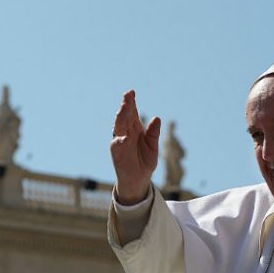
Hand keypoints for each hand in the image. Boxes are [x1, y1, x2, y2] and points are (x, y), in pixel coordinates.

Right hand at [110, 90, 160, 204]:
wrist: (138, 180)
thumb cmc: (144, 161)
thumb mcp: (152, 147)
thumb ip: (153, 134)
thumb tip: (157, 118)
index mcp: (135, 129)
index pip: (132, 113)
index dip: (131, 103)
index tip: (132, 92)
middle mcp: (126, 133)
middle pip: (125, 117)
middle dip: (125, 106)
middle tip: (127, 95)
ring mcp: (120, 142)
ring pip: (119, 127)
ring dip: (121, 118)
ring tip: (124, 108)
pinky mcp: (117, 153)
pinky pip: (117, 145)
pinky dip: (120, 140)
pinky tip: (124, 137)